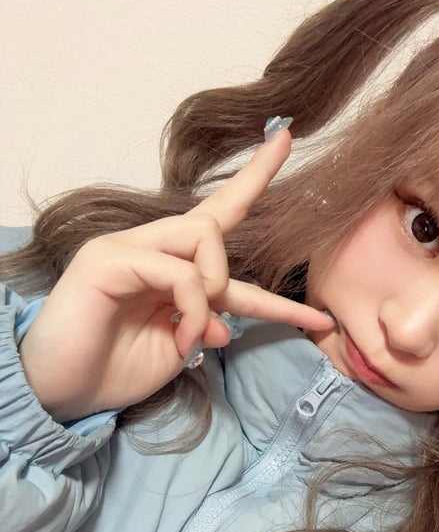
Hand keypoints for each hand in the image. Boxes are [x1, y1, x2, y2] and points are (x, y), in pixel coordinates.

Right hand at [19, 130, 332, 420]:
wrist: (59, 393)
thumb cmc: (112, 371)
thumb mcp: (178, 348)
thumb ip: (206, 325)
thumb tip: (228, 322)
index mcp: (168, 266)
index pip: (219, 216)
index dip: (253, 180)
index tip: (286, 138)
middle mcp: (149, 248)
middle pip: (216, 216)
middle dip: (251, 215)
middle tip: (241, 309)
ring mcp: (125, 248)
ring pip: (204, 236)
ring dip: (216, 290)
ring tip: (198, 333)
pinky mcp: (108, 260)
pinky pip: (179, 272)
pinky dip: (195, 309)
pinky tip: (182, 338)